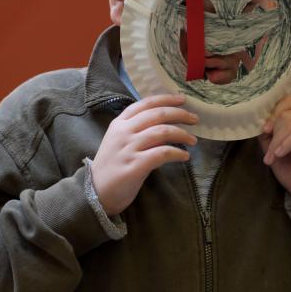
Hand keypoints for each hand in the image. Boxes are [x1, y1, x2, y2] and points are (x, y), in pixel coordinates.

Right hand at [91, 94, 197, 215]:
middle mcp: (124, 132)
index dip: (166, 99)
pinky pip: (162, 153)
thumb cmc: (111, 167)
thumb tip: (165, 124)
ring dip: (182, 134)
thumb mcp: (118, 142)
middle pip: (157, 115)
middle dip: (180, 114)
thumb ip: (137, 130)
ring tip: (193, 140)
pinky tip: (185, 156)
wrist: (95, 192)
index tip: (182, 99)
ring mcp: (129, 148)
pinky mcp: (135, 165)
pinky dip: (177, 153)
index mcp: (119, 123)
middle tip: (195, 119)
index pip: (145, 103)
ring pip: (163, 132)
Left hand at [258, 96, 290, 210]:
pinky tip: (281, 154)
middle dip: (272, 133)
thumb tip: (258, 123)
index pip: (288, 102)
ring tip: (274, 158)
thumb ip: (268, 136)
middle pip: (286, 112)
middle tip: (269, 154)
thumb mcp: (276, 151)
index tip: (264, 130)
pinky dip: (287, 144)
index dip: (272, 112)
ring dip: (277, 142)